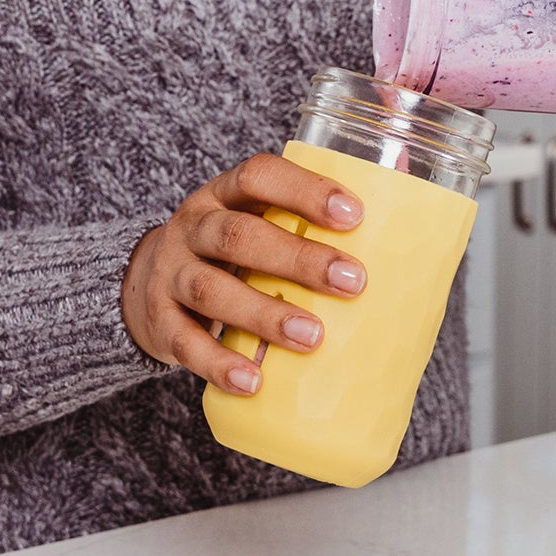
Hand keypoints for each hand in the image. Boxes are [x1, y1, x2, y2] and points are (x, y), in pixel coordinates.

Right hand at [121, 153, 367, 394]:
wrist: (144, 284)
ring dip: (264, 314)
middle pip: (239, 235)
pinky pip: (185, 343)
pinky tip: (253, 380)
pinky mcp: (159, 321)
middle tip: (353, 282)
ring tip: (313, 338)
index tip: (354, 214)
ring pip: (212, 289)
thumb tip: (411, 219)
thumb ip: (311, 223)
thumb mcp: (257, 223)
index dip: (305, 190)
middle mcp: (194, 226)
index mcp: (226, 194)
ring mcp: (171, 273)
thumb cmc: (231, 254)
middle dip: (298, 258)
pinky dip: (219, 363)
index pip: (259, 175)